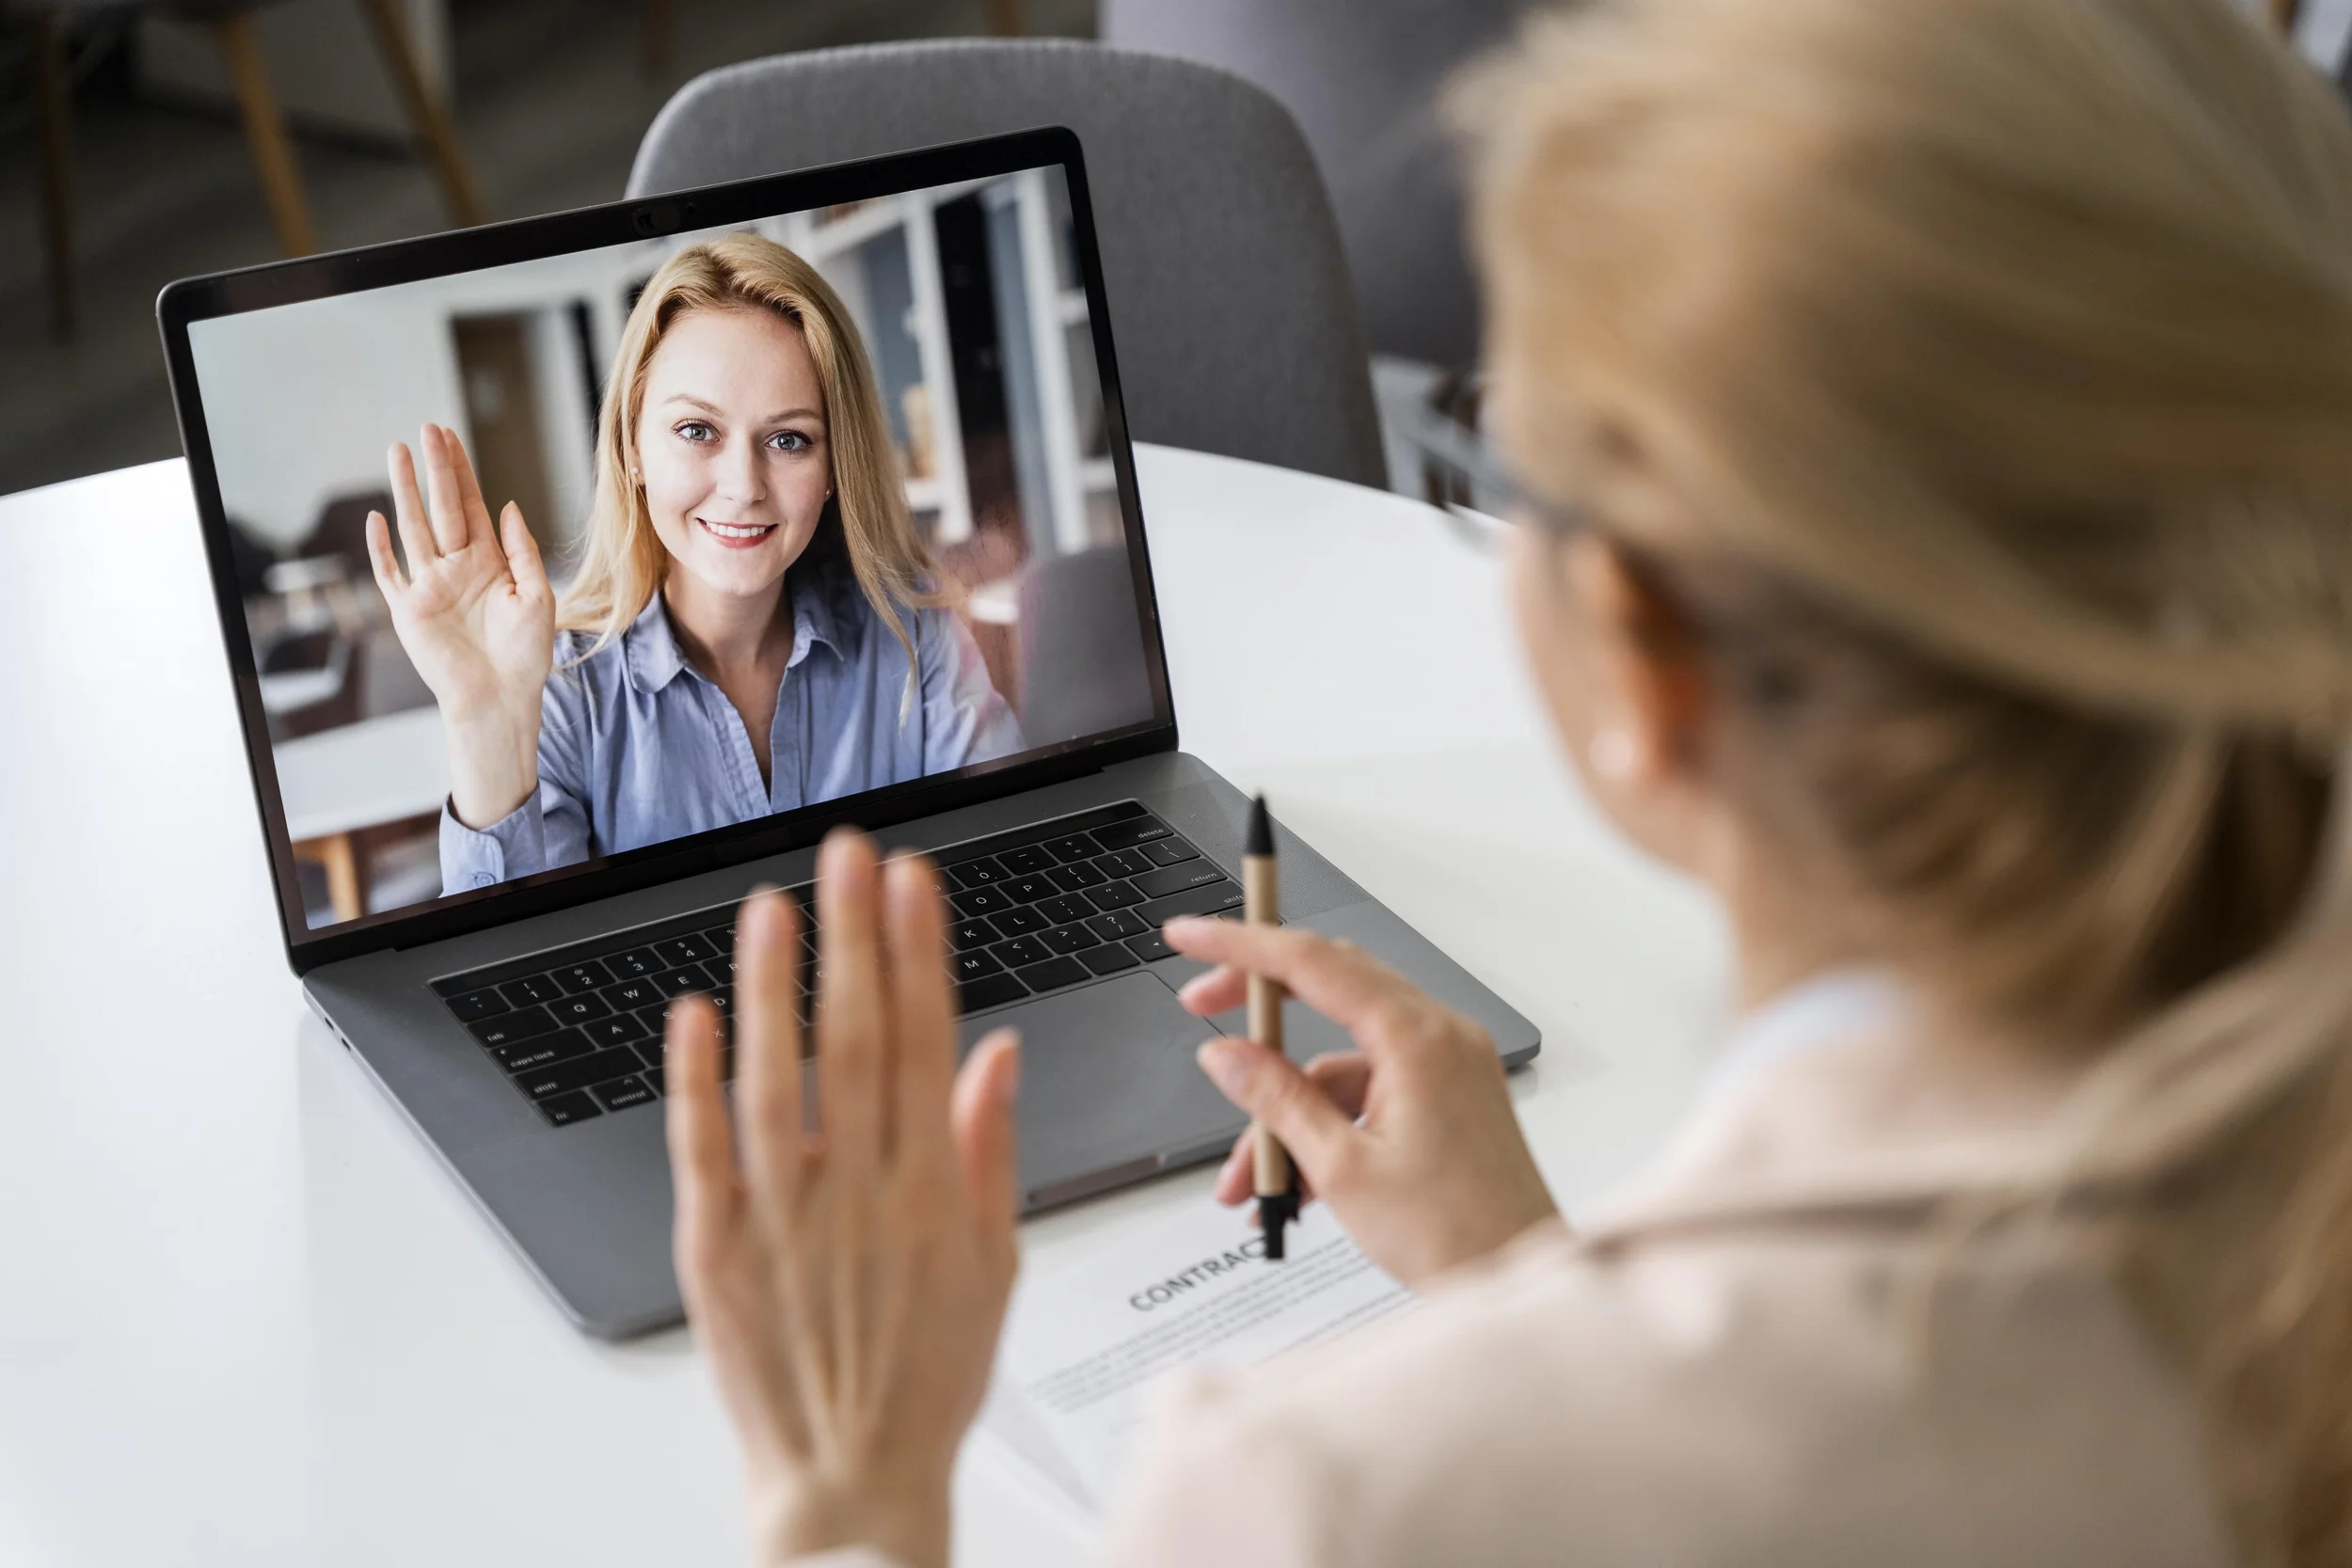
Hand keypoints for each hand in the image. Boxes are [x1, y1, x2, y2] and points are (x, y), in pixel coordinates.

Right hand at [363, 423, 554, 827]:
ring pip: (414, 527)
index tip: (449, 437)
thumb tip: (507, 506)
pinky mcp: (408, 610)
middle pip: (442, 507)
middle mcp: (456, 567)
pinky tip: (377, 517)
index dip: (461, 472)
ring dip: (406, 491)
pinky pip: (390, 573)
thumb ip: (522, 550)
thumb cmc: (526, 655)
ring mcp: (430, 586)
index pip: (470, 506)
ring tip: (398, 453)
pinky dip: (381, 548)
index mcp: (489, 562)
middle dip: (436, 468)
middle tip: (427, 429)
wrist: (502, 698)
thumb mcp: (538, 596)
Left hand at [666, 832, 1021, 1567]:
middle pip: (859, 1036)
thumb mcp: (996, 1262)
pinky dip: (696, 1078)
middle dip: (855, 934)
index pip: (929, 1041)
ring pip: (777, 1076)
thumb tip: (997, 1053)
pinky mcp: (716, 1247)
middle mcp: (857, 1190)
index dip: (922, 952)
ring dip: (776, 984)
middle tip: (849, 853)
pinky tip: (695, 1012)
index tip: (914, 880)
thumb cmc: (925, 1377)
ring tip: (775, 904)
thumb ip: (991, 1149)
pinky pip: (701, 1148)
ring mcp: (782, 1216)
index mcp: (930, 1189)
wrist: (851, 1479)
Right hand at [1165, 916, 1557, 1289]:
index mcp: (1418, 1038)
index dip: (1242, 944)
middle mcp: (1439, 1038)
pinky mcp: (1444, 1097)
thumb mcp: (1342, 1168)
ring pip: (1338, 1060)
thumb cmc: (1458, 1234)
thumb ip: (1277, 1100)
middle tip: (1201, 1011)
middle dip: (1258, 1015)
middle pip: (1327, 991)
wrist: (1518, 1278)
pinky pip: (1365, 1090)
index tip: (1192, 936)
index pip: (1313, 962)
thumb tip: (1227, 1055)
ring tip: (1252, 1176)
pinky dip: (1324, 1125)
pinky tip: (1295, 1182)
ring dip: (1287, 1109)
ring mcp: (1445, 1066)